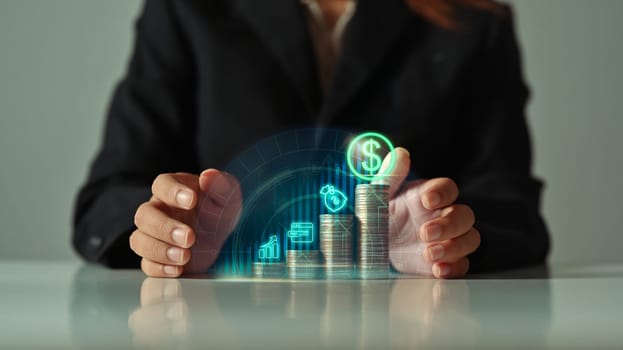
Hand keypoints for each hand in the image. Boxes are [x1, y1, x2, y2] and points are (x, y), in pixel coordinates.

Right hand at [130, 169, 242, 276]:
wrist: (224, 239)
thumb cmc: (220, 211)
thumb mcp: (227, 196)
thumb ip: (220, 185)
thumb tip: (209, 176)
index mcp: (173, 189)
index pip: (161, 184)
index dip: (172, 192)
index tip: (192, 200)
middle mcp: (158, 210)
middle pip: (144, 215)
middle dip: (165, 227)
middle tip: (190, 236)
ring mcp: (154, 235)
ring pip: (139, 240)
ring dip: (160, 250)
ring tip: (185, 256)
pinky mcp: (156, 258)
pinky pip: (146, 264)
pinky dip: (160, 268)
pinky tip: (178, 269)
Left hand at [381, 148, 479, 277]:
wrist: (372, 250)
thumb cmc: (377, 217)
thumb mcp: (378, 196)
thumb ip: (390, 176)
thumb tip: (400, 153)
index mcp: (428, 196)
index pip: (448, 188)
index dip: (442, 192)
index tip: (427, 200)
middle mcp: (443, 216)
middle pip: (465, 215)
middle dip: (449, 224)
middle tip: (425, 233)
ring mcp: (448, 239)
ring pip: (470, 239)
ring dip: (454, 247)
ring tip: (429, 253)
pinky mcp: (447, 261)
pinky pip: (462, 264)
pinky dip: (453, 267)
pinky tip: (437, 269)